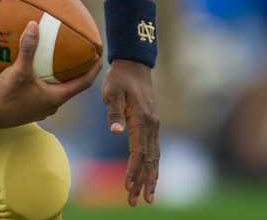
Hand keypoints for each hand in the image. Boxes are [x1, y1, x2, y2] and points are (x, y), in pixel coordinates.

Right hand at [0, 21, 100, 129]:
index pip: (83, 83)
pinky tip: (37, 72)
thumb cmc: (6, 95)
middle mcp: (50, 105)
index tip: (100, 57)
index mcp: (55, 98)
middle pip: (70, 87)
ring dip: (60, 78)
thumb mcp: (19, 70)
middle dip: (76, 72)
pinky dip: (45, 82)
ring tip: (59, 62)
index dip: (93, 70)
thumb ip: (28, 48)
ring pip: (56, 91)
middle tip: (79, 56)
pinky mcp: (27, 108)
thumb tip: (34, 24)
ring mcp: (38, 109)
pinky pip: (42, 93)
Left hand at [100, 59, 159, 206]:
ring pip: (155, 158)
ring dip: (151, 178)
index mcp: (142, 120)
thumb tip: (115, 131)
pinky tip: (150, 177)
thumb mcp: (111, 92)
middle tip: (134, 201)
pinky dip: (153, 166)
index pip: (138, 151)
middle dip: (142, 182)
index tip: (128, 186)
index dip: (133, 170)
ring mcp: (154, 126)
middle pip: (148, 160)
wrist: (133, 65)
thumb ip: (114, 112)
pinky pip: (155, 150)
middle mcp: (152, 126)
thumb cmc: (119, 78)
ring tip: (148, 198)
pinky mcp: (152, 125)